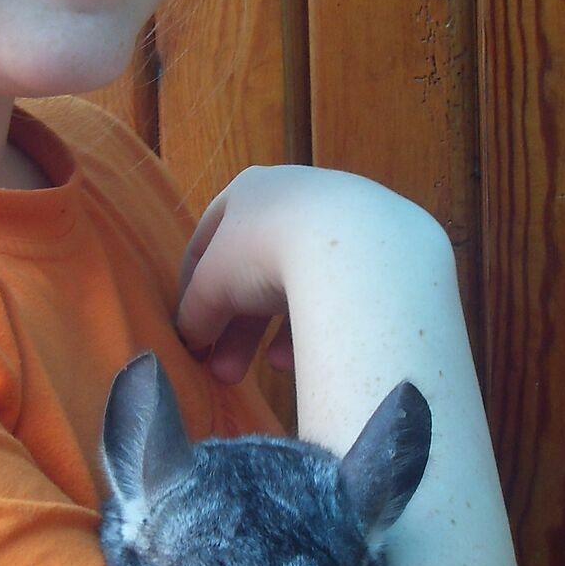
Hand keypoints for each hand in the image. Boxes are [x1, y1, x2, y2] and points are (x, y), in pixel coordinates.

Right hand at [176, 165, 432, 385]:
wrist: (357, 251)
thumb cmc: (265, 252)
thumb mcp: (213, 285)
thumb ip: (195, 311)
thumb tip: (190, 338)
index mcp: (250, 190)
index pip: (208, 241)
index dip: (192, 288)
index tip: (188, 331)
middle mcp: (296, 198)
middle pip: (252, 270)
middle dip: (232, 326)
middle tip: (219, 370)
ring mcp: (340, 224)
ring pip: (293, 285)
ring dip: (265, 334)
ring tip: (256, 375)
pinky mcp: (376, 254)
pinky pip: (334, 294)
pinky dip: (310, 326)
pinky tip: (296, 362)